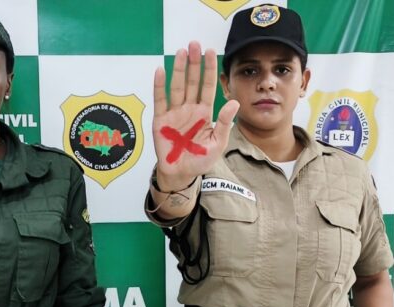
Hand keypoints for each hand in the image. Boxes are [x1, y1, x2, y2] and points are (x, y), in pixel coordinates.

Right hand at [152, 41, 238, 191]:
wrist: (181, 173)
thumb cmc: (200, 159)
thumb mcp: (218, 143)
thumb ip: (224, 122)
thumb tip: (234, 102)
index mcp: (204, 112)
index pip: (207, 86)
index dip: (209, 69)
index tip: (211, 52)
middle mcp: (189, 108)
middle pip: (192, 81)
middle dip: (194, 63)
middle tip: (195, 44)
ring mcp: (174, 113)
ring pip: (177, 86)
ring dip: (178, 69)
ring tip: (181, 52)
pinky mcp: (161, 120)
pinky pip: (160, 100)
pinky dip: (159, 86)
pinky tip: (160, 71)